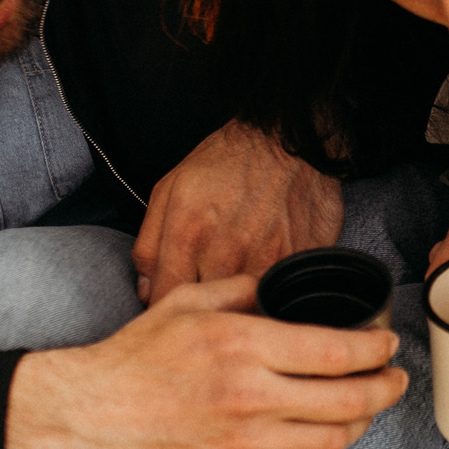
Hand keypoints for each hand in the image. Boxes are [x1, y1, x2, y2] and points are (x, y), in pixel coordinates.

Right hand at [5, 276, 405, 448]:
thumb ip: (242, 290)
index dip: (376, 349)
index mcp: (244, 347)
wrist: (86, 418)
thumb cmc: (132, 359)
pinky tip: (312, 436)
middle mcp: (252, 398)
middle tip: (395, 381)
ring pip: (332, 440)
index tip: (388, 345)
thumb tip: (280, 287)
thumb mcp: (187, 304)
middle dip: (386, 390)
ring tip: (362, 409)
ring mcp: (245, 444)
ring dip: (358, 424)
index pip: (339, 351)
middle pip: (351, 401)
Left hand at [133, 120, 342, 302]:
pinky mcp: (301, 260)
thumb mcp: (169, 189)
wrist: (287, 137)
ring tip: (239, 285)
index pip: (166, 300)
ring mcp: (267, 258)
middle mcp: (226, 250)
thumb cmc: (227, 161)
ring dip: (240, 305)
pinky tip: (266, 275)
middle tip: (210, 295)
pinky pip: (281, 295)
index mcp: (187, 233)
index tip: (176, 303)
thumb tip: (147, 292)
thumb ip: (149, 245)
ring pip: (245, 308)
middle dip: (204, 309)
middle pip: (207, 311)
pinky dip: (271, 294)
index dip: (168, 307)